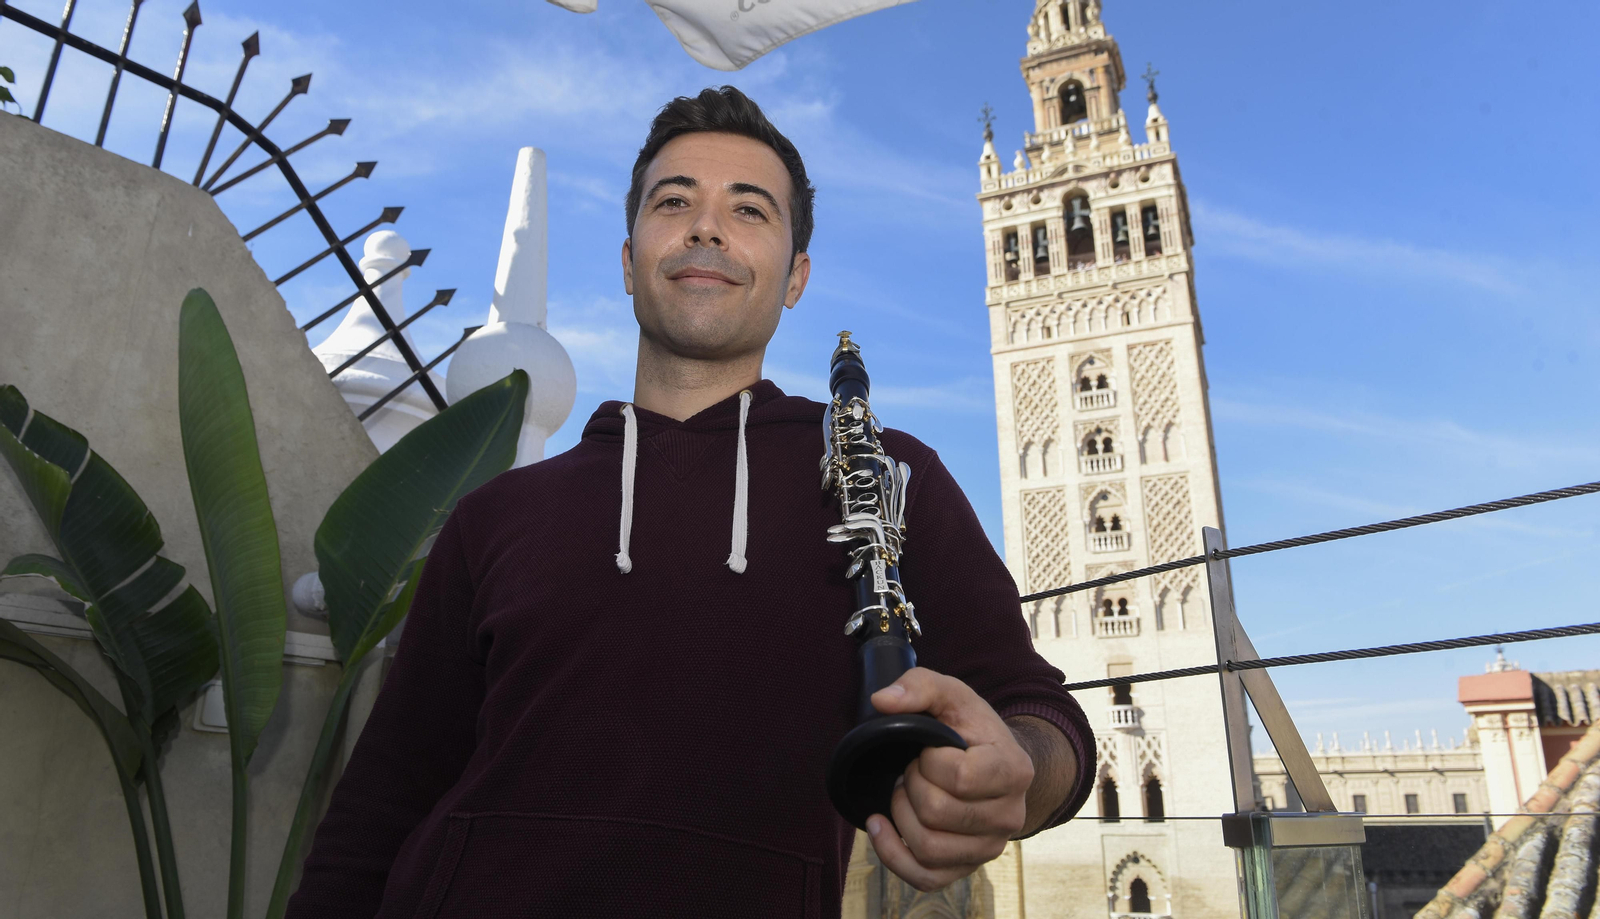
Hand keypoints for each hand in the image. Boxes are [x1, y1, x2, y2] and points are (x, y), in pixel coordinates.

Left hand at [864, 668, 1034, 891]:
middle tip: (914, 769)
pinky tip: (881, 826)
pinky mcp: (966, 867)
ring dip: (901, 815)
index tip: (930, 749)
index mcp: (1014, 770)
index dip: (930, 761)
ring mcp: (990, 847)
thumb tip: (881, 701)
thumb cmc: (971, 728)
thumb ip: (920, 686)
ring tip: (904, 793)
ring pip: (928, 847)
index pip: (960, 777)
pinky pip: (925, 877)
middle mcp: (1010, 816)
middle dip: (912, 785)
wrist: (993, 763)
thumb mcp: (952, 695)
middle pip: (938, 813)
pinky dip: (892, 854)